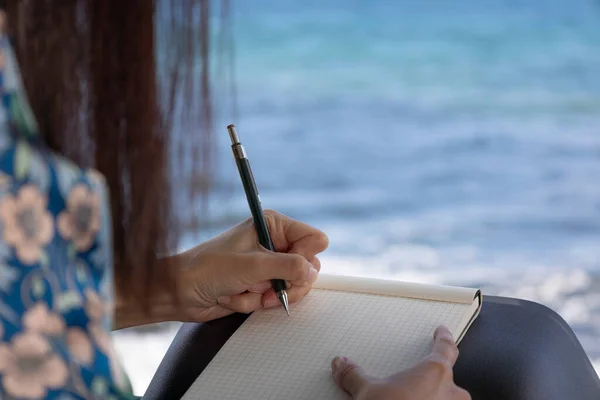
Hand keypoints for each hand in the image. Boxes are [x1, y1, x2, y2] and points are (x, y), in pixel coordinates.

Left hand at [168, 209, 327, 321]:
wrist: (180, 291)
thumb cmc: (210, 269)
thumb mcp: (253, 265)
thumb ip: (288, 267)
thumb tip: (312, 272)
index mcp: (274, 225)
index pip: (314, 239)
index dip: (305, 257)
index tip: (286, 268)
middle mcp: (275, 243)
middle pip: (308, 267)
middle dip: (285, 283)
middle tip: (264, 287)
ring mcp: (269, 265)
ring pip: (294, 286)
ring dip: (268, 295)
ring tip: (244, 292)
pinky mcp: (262, 285)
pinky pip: (276, 298)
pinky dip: (256, 302)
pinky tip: (235, 297)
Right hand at [331, 326, 470, 399]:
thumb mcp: (368, 393)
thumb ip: (355, 376)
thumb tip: (341, 363)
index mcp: (435, 373)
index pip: (445, 348)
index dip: (443, 338)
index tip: (442, 332)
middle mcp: (453, 394)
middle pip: (446, 380)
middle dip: (431, 383)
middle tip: (413, 385)